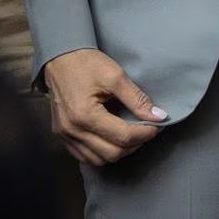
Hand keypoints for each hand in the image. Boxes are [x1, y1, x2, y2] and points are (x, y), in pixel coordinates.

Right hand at [40, 47, 167, 166]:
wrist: (60, 58)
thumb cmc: (85, 63)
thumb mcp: (115, 75)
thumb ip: (137, 99)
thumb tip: (158, 116)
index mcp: (85, 115)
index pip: (123, 137)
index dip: (145, 133)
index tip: (157, 125)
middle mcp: (72, 130)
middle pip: (112, 153)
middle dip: (134, 144)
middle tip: (145, 129)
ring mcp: (64, 135)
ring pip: (99, 160)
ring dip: (119, 152)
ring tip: (129, 134)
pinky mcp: (62, 136)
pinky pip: (85, 157)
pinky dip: (101, 153)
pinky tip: (111, 139)